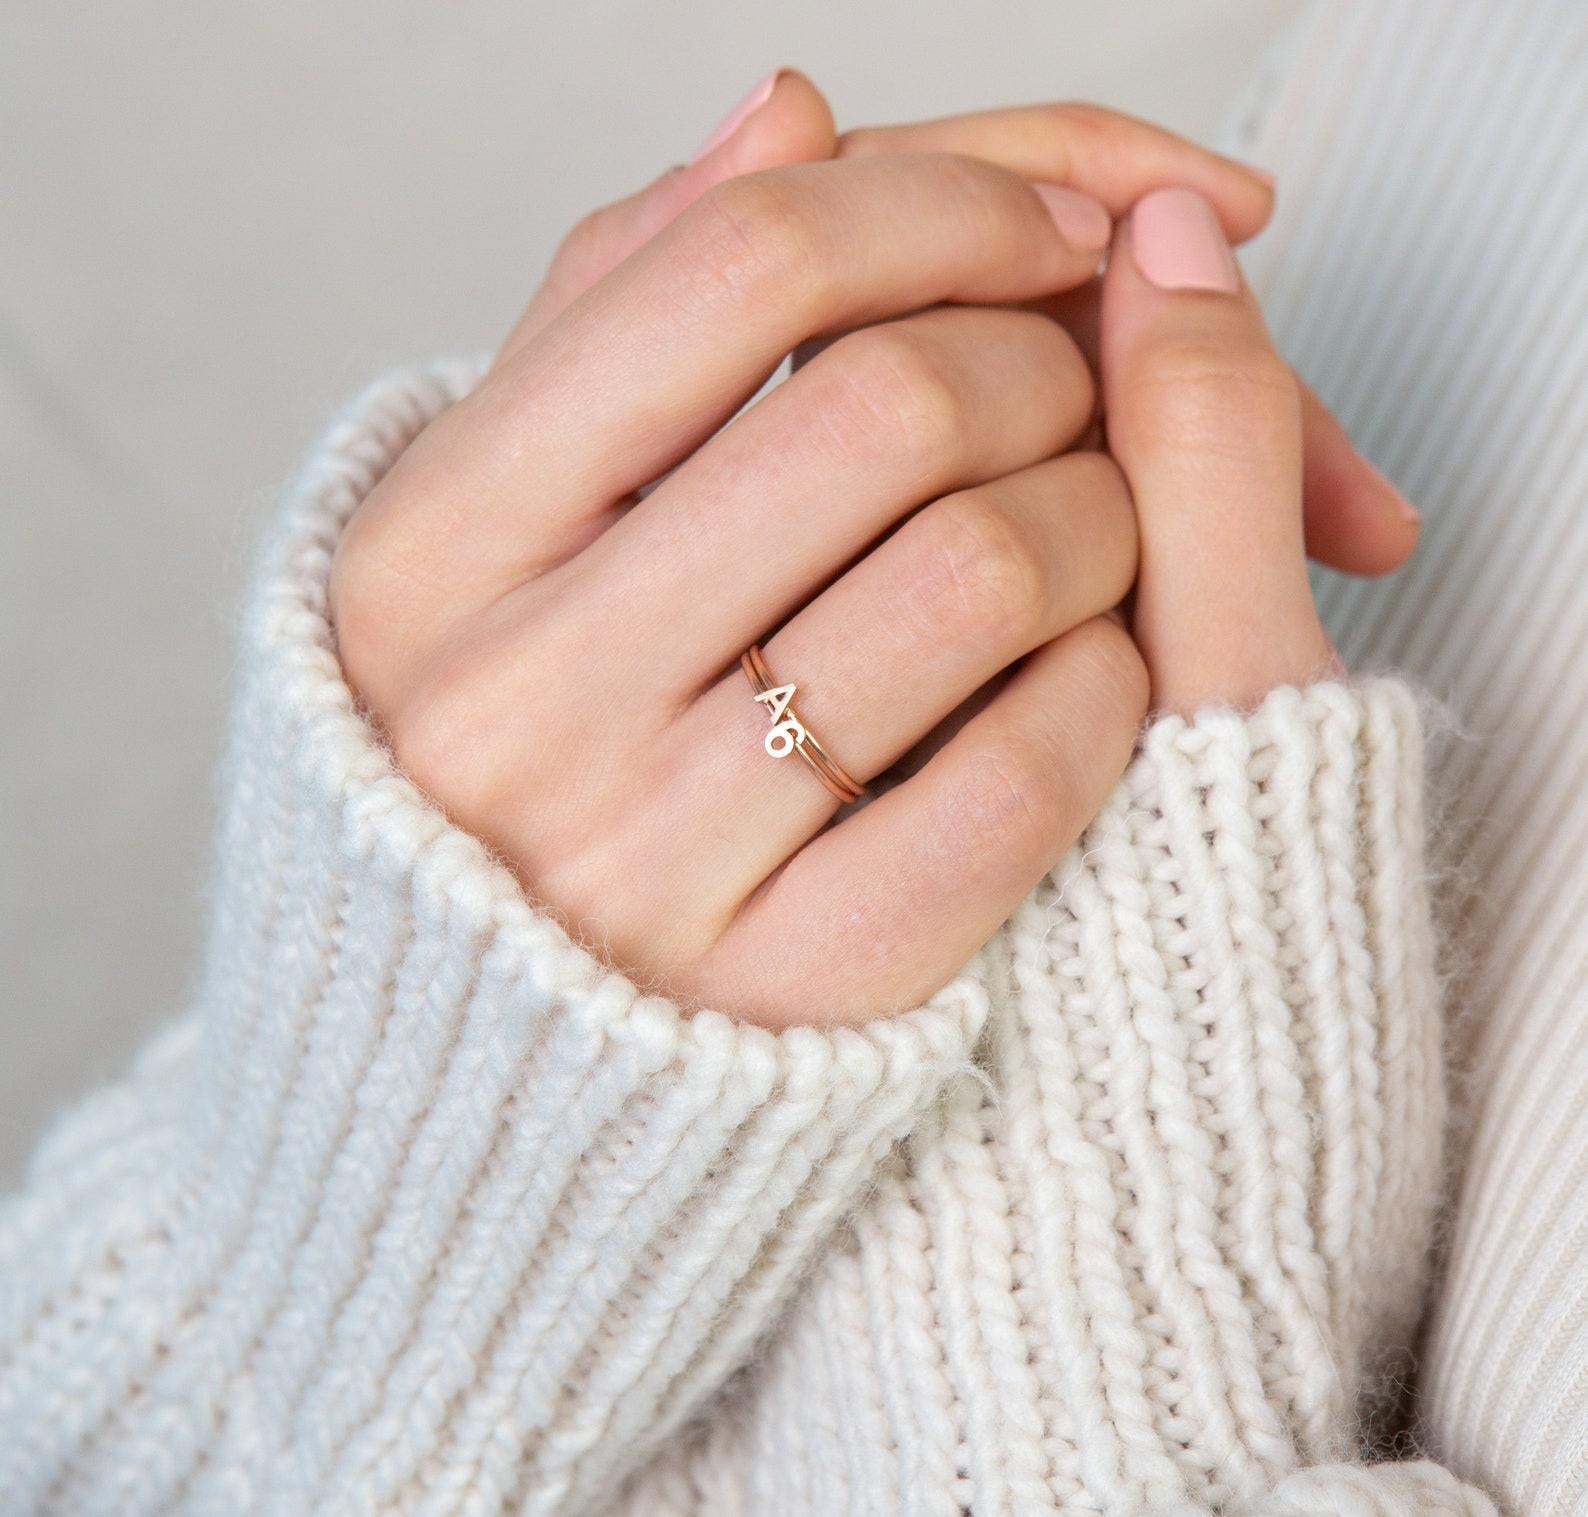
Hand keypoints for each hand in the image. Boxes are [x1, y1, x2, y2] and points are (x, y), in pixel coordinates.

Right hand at [327, 97, 1322, 1029]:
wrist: (503, 1040)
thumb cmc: (523, 729)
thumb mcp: (504, 513)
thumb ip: (624, 302)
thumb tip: (791, 106)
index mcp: (431, 544)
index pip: (742, 268)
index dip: (946, 203)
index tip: (1055, 226)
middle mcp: (520, 698)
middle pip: (891, 405)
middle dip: (1050, 356)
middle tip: (1076, 388)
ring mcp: (653, 857)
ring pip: (987, 573)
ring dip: (1104, 513)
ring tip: (1088, 529)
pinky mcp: (796, 986)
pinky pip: (1028, 772)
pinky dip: (1105, 683)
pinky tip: (1082, 670)